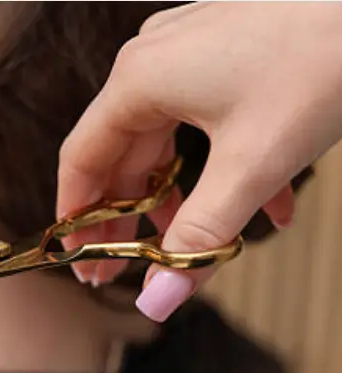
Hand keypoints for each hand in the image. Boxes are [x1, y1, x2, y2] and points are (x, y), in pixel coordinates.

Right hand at [56, 2, 341, 321]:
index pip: (82, 161)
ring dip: (184, 196)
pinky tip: (268, 203)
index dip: (77, 218)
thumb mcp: (254, 163)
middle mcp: (154, 60)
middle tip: (130, 268)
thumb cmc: (324, 56)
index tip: (82, 262)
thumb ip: (200, 238)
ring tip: (203, 243)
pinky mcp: (228, 50)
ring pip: (168, 140)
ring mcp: (190, 51)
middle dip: (132, 217)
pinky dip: (225, 165)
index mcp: (139, 81)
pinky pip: (206, 119)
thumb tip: (157, 300)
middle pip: (123, 154)